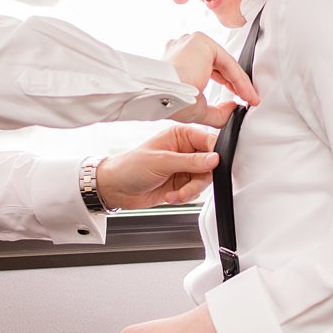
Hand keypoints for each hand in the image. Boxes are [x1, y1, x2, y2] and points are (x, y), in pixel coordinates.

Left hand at [96, 126, 218, 210]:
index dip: (215, 153)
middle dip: (199, 179)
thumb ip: (190, 161)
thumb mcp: (162, 161)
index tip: (215, 165)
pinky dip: (185, 197)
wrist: (116, 189)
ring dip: (191, 191)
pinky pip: (195, 192)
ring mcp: (184, 168)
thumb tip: (215, 158)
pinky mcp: (182, 184)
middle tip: (188, 187)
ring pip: (203, 180)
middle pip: (210, 164)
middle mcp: (185, 150)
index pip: (208, 140)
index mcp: (180, 135)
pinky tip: (171, 196)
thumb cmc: (131, 167)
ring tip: (176, 194)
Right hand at [164, 32, 257, 126]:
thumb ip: (217, 111)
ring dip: (240, 82)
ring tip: (250, 98)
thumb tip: (234, 107)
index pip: (211, 69)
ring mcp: (191, 42)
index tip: (239, 100)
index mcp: (179, 60)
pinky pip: (226, 62)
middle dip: (236, 84)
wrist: (162, 96)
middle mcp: (184, 47)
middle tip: (248, 98)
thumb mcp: (198, 110)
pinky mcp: (200, 42)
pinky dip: (238, 79)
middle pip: (220, 65)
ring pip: (225, 63)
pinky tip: (245, 93)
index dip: (228, 85)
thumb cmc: (170, 102)